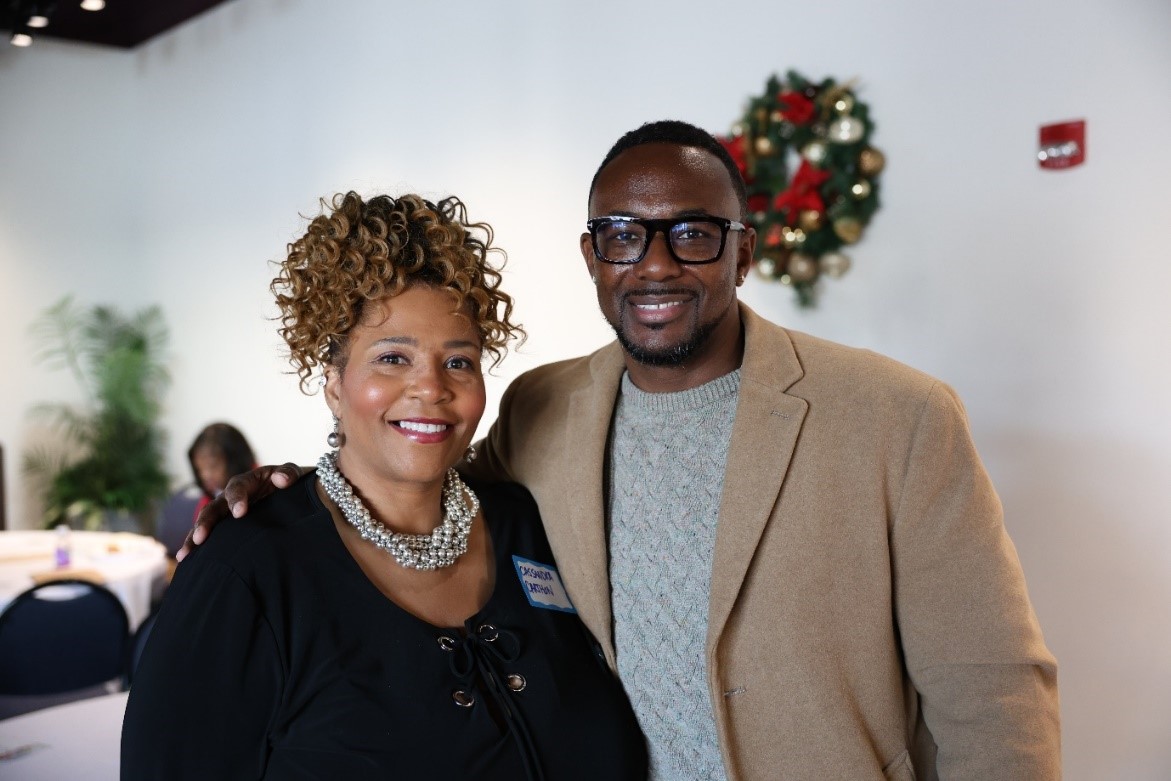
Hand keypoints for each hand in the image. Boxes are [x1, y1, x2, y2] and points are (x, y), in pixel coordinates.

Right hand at [176, 463, 306, 560]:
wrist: (292, 495)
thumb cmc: (290, 484)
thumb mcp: (294, 475)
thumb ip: (289, 474)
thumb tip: (281, 480)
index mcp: (247, 481)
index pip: (237, 487)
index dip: (236, 499)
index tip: (240, 514)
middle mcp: (231, 497)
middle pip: (214, 508)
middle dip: (206, 522)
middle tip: (201, 538)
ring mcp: (227, 512)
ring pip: (207, 523)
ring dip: (195, 538)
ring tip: (185, 554)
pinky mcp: (227, 527)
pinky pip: (211, 536)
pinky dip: (199, 547)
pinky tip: (188, 561)